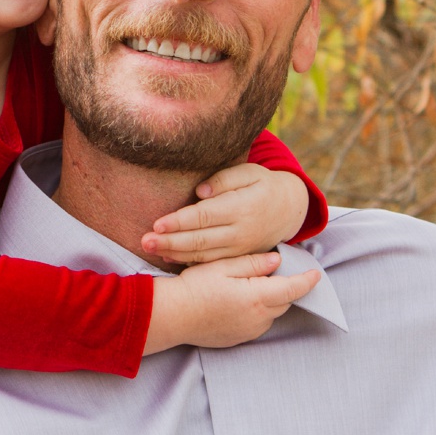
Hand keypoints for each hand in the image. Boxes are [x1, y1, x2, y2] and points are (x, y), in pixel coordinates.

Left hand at [142, 164, 307, 264]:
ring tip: (150, 249)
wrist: (290, 210)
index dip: (180, 222)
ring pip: (202, 254)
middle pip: (199, 239)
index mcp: (242, 208)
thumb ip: (225, 179)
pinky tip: (169, 257)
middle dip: (169, 241)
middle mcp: (240, 232)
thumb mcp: (251, 172)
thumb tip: (200, 191)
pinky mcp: (237, 257)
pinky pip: (210, 262)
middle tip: (144, 241)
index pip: (205, 216)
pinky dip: (188, 261)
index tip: (157, 223)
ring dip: (174, 253)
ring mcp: (239, 248)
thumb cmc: (264, 185)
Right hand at [143, 250, 323, 352]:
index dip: (307, 281)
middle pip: (285, 302)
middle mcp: (258, 318)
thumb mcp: (224, 267)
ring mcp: (248, 331)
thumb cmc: (195, 287)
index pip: (293, 289)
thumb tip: (277, 262)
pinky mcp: (237, 339)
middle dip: (288, 288)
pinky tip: (244, 301)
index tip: (316, 274)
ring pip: (272, 314)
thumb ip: (254, 264)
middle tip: (282, 272)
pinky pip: (258, 324)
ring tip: (259, 285)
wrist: (171, 316)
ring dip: (273, 300)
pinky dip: (259, 312)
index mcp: (258, 297)